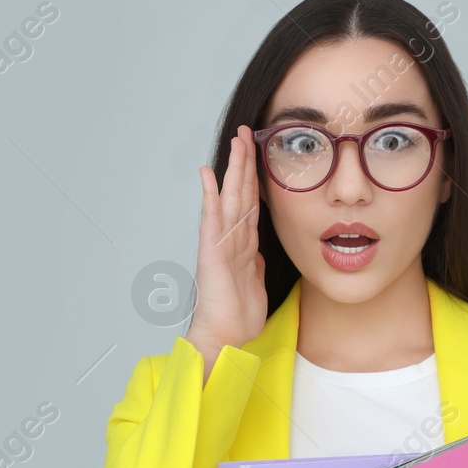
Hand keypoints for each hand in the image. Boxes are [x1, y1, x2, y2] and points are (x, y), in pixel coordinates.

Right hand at [188, 124, 266, 369]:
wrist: (225, 336)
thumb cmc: (237, 316)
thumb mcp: (255, 284)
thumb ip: (254, 264)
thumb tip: (257, 252)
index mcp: (243, 245)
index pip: (251, 203)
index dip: (255, 177)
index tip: (259, 152)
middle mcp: (231, 238)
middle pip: (240, 192)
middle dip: (245, 161)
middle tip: (248, 131)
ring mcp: (220, 242)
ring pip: (230, 197)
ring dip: (234, 168)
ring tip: (237, 140)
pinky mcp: (212, 251)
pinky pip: (212, 218)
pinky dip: (210, 195)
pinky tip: (208, 174)